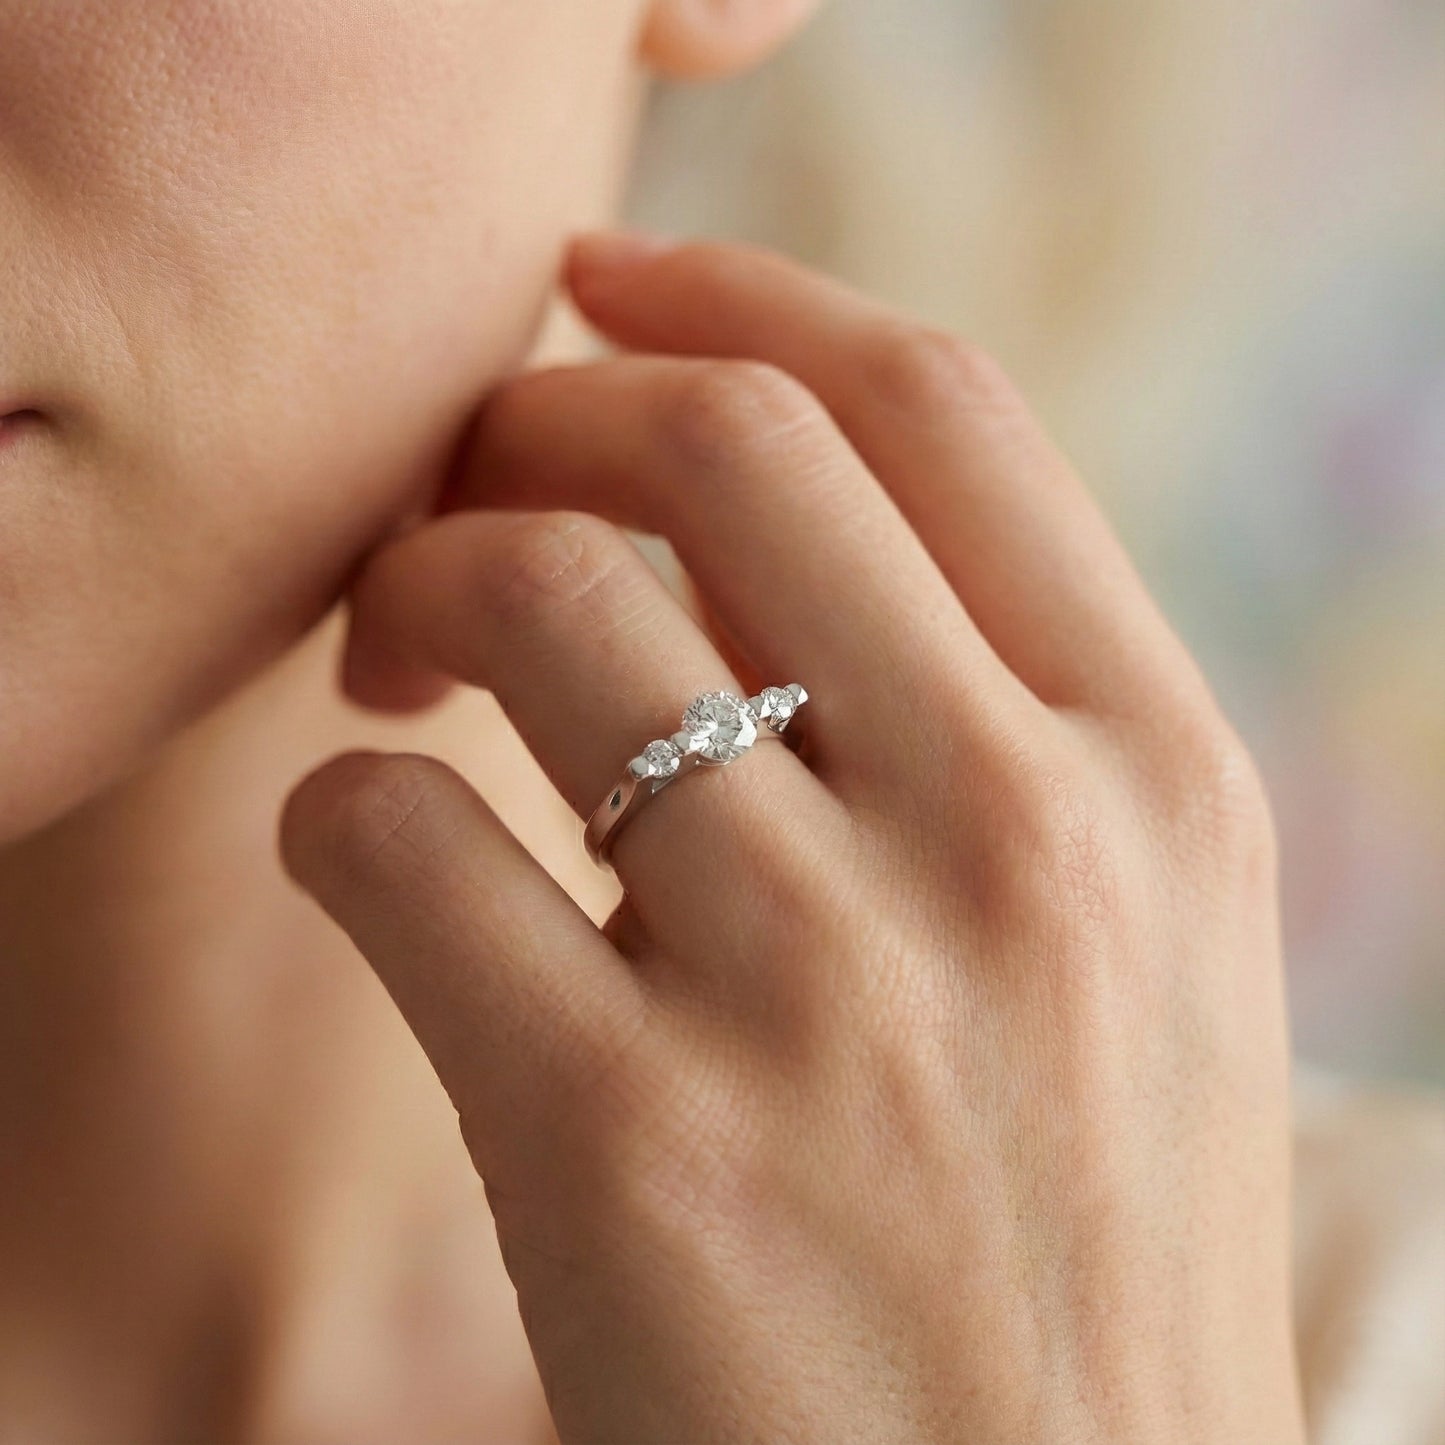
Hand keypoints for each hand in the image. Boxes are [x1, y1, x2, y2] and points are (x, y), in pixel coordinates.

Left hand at [280, 234, 1303, 1443]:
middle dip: (541, 415)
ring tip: (402, 667)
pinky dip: (344, 810)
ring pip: (534, 603)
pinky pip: (396, 841)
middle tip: (475, 483)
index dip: (742, 291)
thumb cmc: (1077, 1231)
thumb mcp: (1133, 934)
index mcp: (1151, 766)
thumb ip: (992, 711)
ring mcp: (820, 986)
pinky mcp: (627, 1143)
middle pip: (716, 443)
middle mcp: (1011, 838)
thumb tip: (761, 521)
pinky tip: (377, 858)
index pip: (931, 404)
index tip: (610, 279)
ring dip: (417, 587)